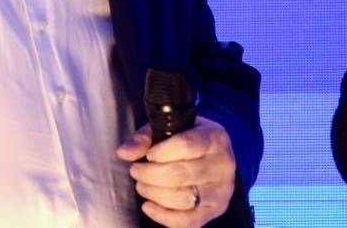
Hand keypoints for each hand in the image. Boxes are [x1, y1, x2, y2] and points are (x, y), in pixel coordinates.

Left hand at [116, 117, 235, 226]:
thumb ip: (145, 138)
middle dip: (150, 175)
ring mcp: (221, 191)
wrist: (214, 156)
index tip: (148, 155)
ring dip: (154, 194)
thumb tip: (124, 152)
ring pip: (183, 199)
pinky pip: (188, 221)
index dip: (161, 152)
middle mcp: (223, 165)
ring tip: (142, 185)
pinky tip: (148, 206)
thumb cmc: (187, 139)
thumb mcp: (168, 128)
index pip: (186, 145)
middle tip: (136, 171)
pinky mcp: (215, 211)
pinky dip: (163, 216)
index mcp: (214, 138)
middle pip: (181, 175)